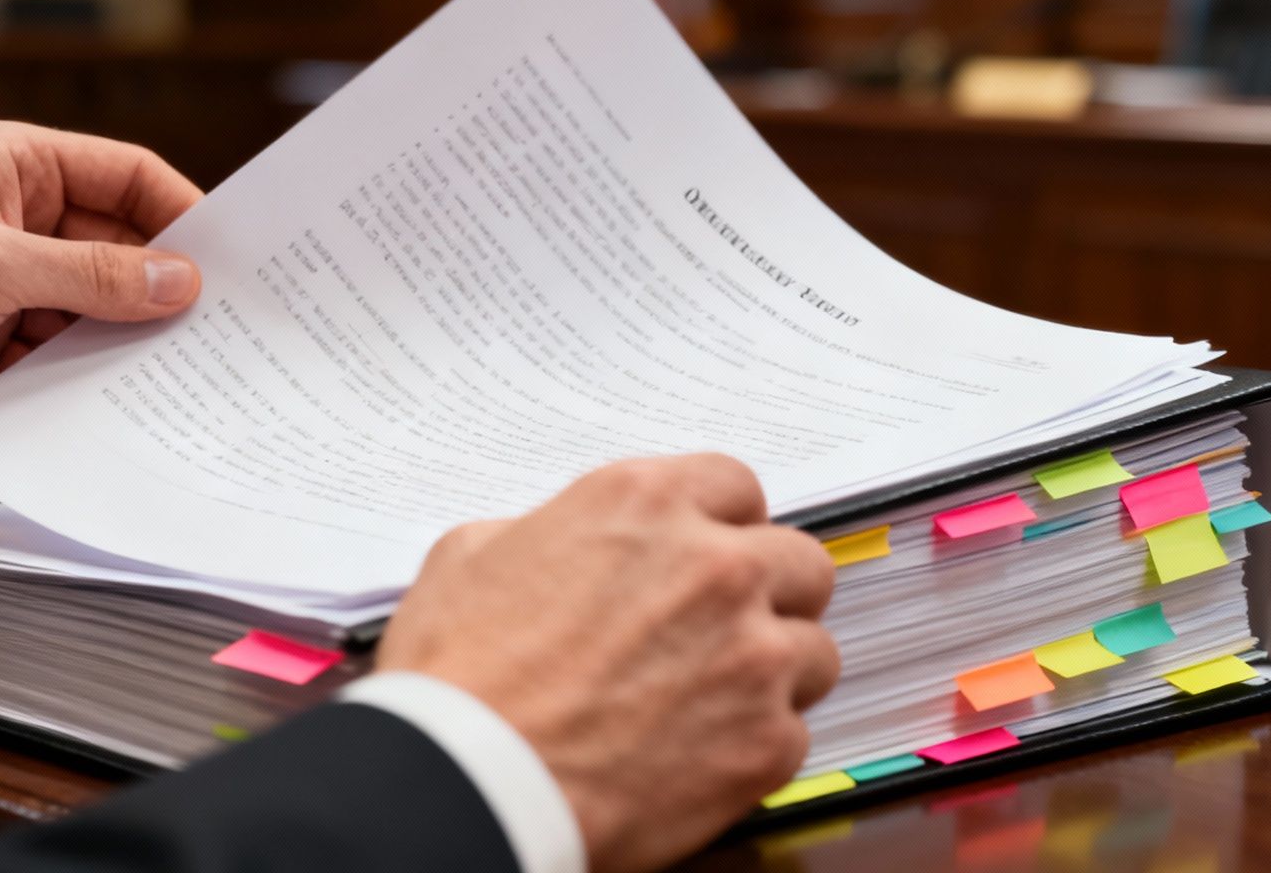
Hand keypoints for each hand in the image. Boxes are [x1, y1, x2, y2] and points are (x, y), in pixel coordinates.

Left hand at [0, 121, 202, 456]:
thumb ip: (94, 275)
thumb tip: (179, 281)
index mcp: (15, 165)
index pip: (125, 175)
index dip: (180, 211)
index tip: (228, 257)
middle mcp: (16, 215)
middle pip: (116, 244)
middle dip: (157, 284)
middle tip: (216, 323)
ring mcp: (4, 279)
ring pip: (93, 303)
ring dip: (123, 334)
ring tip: (178, 366)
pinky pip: (59, 349)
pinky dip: (84, 370)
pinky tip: (118, 395)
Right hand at [377, 454, 838, 872]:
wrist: (468, 783)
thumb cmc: (457, 675)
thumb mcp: (474, 552)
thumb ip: (550, 531)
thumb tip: (569, 545)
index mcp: (646, 503)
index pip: (736, 487)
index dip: (719, 526)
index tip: (706, 554)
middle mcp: (716, 566)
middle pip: (798, 561)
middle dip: (768, 592)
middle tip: (721, 630)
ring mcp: (753, 654)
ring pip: (813, 649)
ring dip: (772, 670)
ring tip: (711, 701)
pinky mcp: (766, 742)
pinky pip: (794, 731)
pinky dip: (754, 744)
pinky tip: (698, 754)